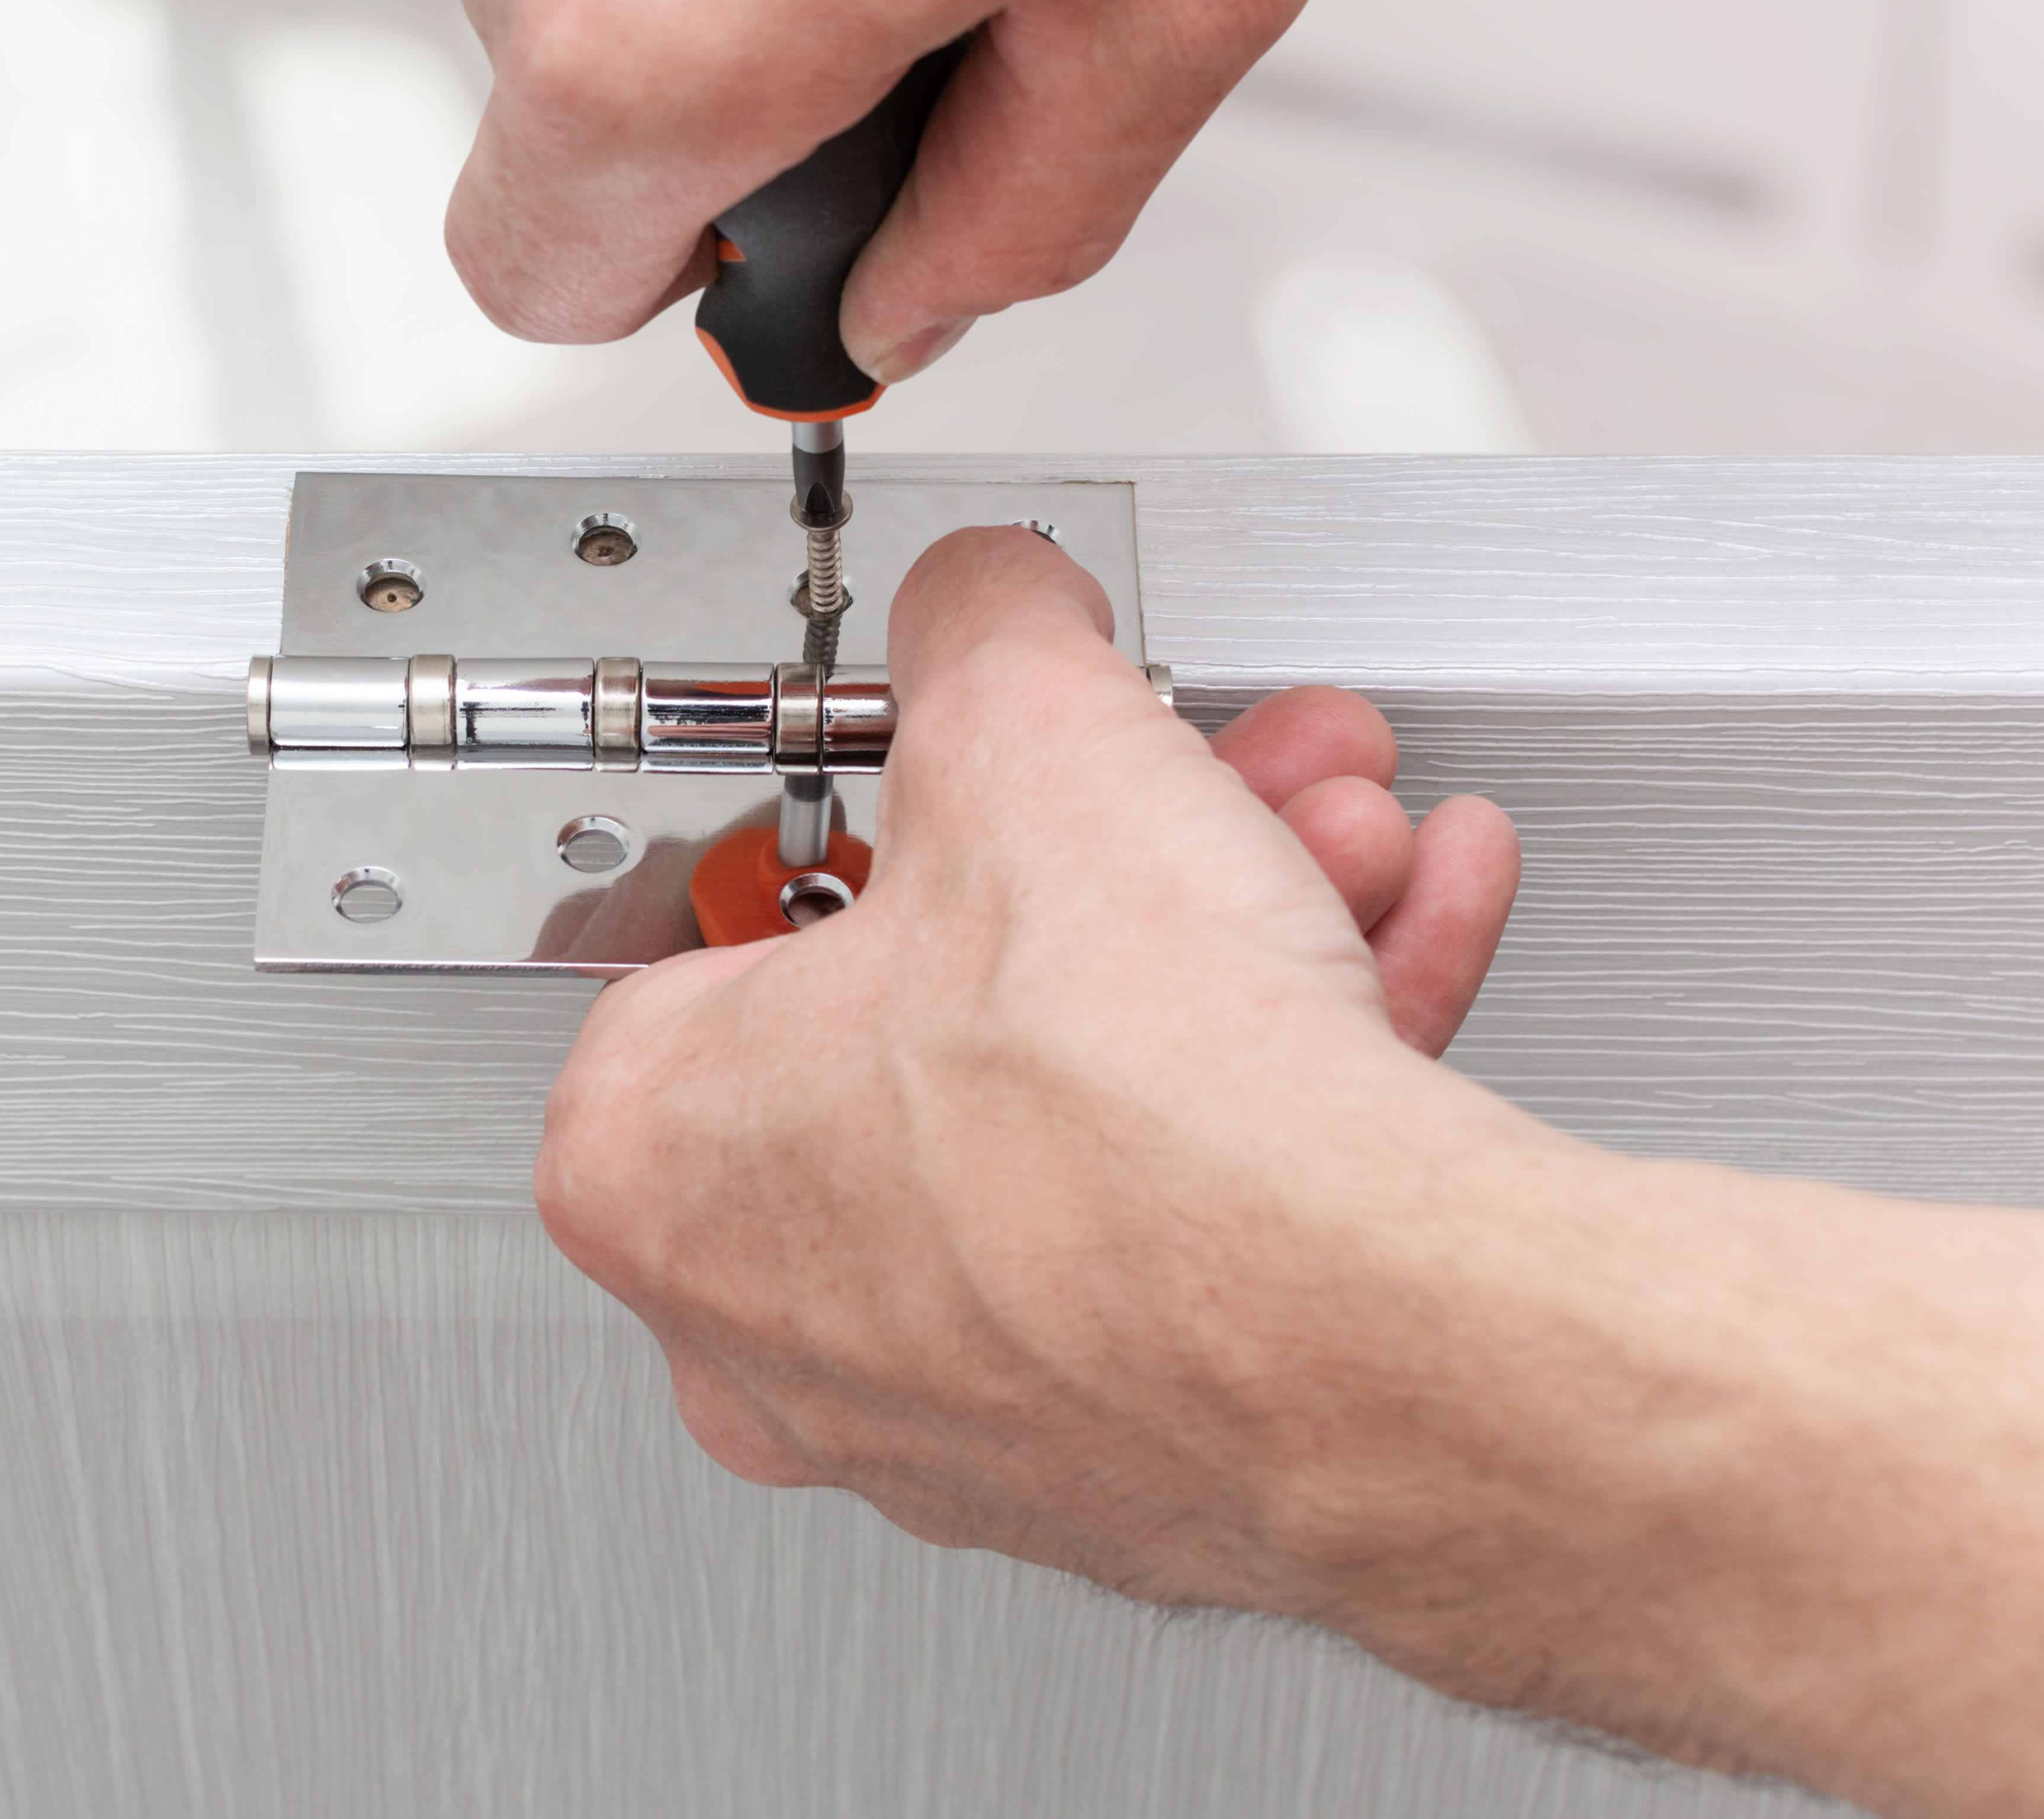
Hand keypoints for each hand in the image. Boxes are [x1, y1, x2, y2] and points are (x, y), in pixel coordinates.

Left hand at [535, 525, 1530, 1608]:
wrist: (1367, 1343)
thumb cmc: (1138, 1116)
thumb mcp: (1024, 732)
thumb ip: (983, 627)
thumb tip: (990, 597)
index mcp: (652, 1163)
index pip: (742, 922)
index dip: (904, 805)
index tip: (988, 763)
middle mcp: (769, 1318)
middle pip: (948, 1009)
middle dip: (1121, 856)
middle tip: (1208, 779)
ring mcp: (952, 1403)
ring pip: (1086, 1112)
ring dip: (1229, 944)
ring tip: (1330, 842)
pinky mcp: (1127, 1445)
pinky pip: (1190, 1220)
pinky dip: (1292, 1079)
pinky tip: (1391, 946)